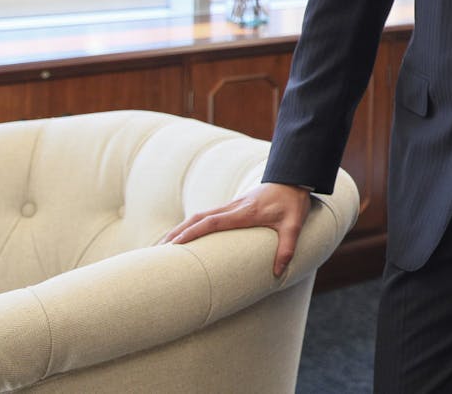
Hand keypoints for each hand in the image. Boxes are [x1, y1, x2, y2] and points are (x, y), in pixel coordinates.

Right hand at [160, 182, 309, 276]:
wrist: (293, 178)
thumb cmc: (293, 201)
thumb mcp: (294, 224)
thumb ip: (287, 247)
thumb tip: (278, 273)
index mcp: (244, 212)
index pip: (212, 222)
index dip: (192, 233)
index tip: (173, 245)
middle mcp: (233, 207)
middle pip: (197, 218)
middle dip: (177, 233)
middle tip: (156, 250)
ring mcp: (231, 206)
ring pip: (199, 216)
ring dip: (180, 229)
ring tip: (162, 246)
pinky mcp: (232, 207)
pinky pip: (206, 215)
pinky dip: (191, 225)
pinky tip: (184, 235)